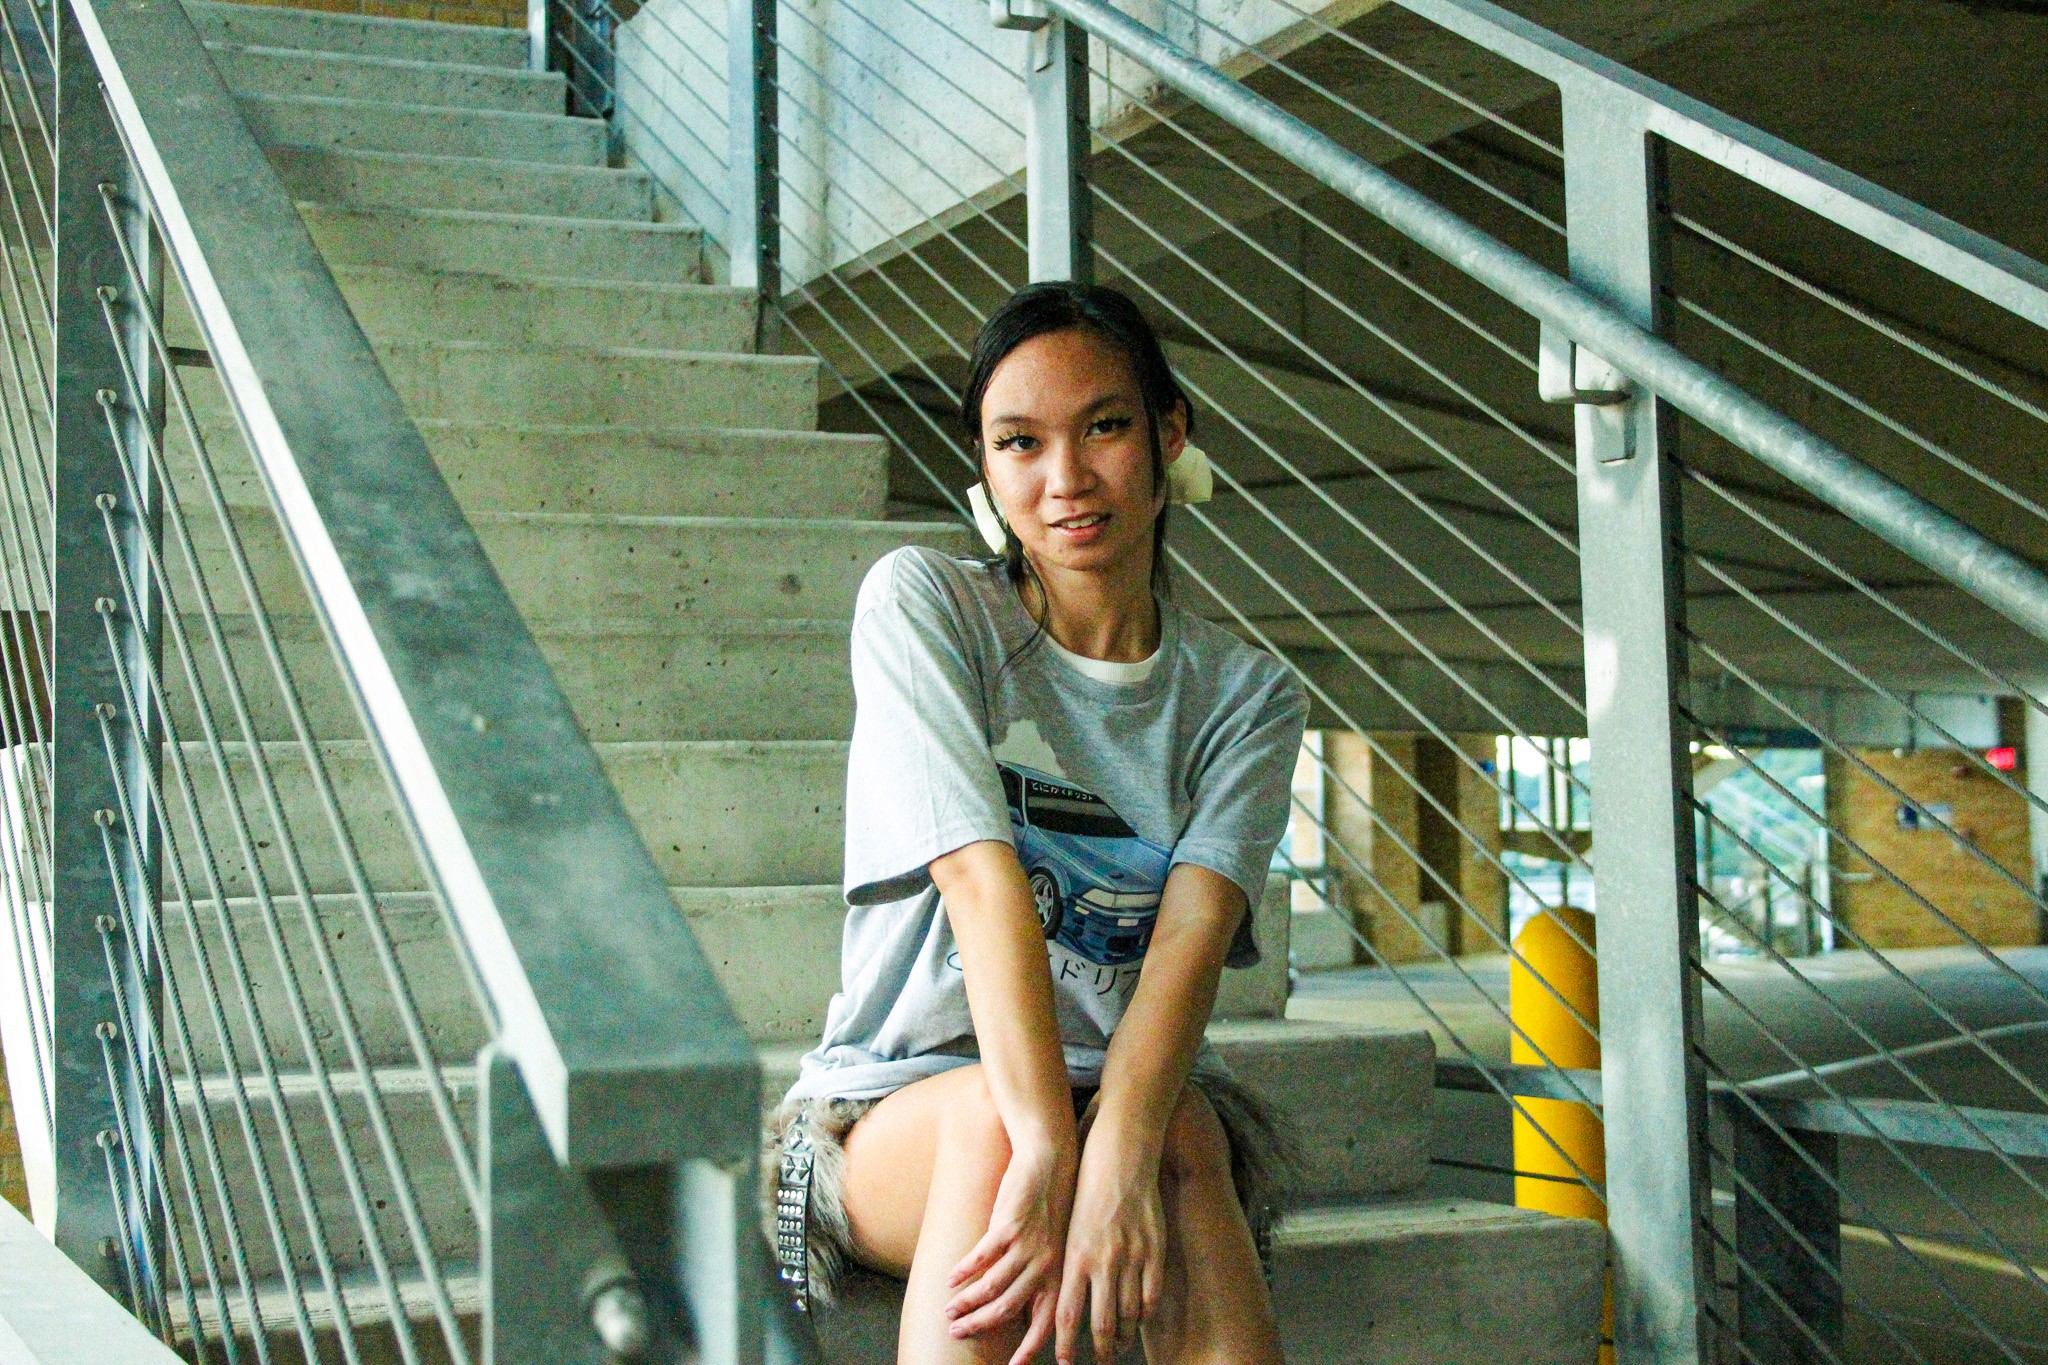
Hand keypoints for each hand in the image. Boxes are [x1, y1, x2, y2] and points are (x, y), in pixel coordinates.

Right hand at [944, 1139, 1076, 1364]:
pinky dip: (964, 1269)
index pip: (1045, 1323)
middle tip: (956, 1333)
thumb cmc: (1052, 1205)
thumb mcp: (1057, 1246)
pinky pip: (982, 1256)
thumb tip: (1023, 1310)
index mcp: (1059, 1275)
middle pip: (1007, 1308)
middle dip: (979, 1325)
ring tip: (948, 1311)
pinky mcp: (1009, 1225)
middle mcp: (1045, 1265)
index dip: (1029, 1349)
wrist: (1051, 1160)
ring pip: (992, 1286)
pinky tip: (950, 1278)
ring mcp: (1027, 1246)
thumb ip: (1042, 1278)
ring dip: (966, 1301)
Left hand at [1055, 1124, 1165, 1363]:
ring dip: (1124, 1336)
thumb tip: (1061, 1297)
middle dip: (1099, 1351)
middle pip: (1101, 1323)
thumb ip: (1069, 1264)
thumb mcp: (1068, 1228)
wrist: (1118, 1158)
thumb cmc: (1086, 1191)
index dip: (1065, 1345)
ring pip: (1129, 1314)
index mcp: (1074, 1256)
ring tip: (1119, 1345)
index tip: (1064, 1362)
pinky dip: (1145, 1313)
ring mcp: (1132, 1257)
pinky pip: (1151, 1294)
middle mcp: (1103, 1261)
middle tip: (1099, 1362)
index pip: (1067, 1315)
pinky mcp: (1154, 1249)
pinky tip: (1140, 1319)